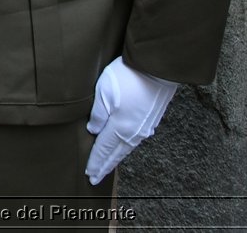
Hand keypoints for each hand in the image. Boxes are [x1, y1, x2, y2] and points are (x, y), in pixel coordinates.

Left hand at [85, 56, 178, 185]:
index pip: (104, 150)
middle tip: (95, 178)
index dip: (95, 162)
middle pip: (116, 154)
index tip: (89, 174)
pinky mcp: (149, 120)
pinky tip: (121, 148)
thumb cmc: (127, 77)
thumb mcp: (104, 92)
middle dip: (105, 166)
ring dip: (114, 158)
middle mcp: (133, 132)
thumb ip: (98, 115)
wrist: (157, 68)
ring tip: (106, 166)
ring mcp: (144, 127)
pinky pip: (133, 141)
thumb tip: (94, 131)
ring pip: (125, 148)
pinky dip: (124, 149)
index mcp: (120, 128)